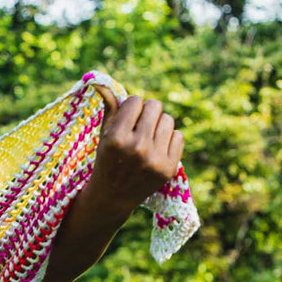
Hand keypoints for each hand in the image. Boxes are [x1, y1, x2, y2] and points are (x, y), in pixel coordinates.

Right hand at [87, 86, 183, 219]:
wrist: (112, 198)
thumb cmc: (106, 160)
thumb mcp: (103, 135)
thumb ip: (109, 108)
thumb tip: (102, 82)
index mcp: (116, 138)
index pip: (136, 101)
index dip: (132, 107)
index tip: (127, 118)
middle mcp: (136, 148)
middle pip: (155, 106)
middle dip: (147, 113)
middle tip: (139, 126)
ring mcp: (154, 159)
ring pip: (168, 120)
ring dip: (159, 125)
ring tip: (147, 138)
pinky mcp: (168, 168)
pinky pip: (179, 136)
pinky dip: (169, 140)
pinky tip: (156, 150)